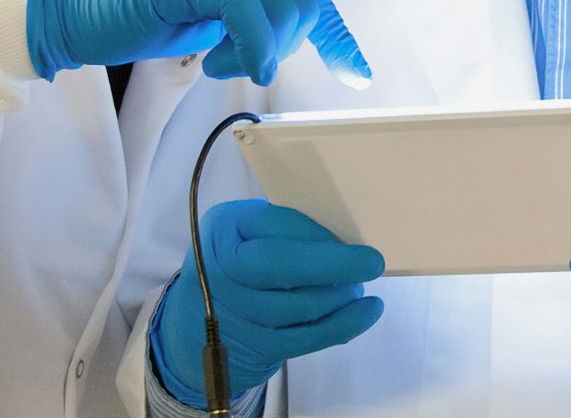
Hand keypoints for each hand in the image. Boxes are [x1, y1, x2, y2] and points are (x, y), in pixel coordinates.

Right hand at [25, 0, 369, 86]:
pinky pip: (251, 18)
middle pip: (304, 5)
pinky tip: (224, 65)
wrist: (70, 7)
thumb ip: (254, 16)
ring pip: (283, 13)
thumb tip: (293, 37)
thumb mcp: (213, 17)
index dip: (336, 35)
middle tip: (234, 63)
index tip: (356, 73)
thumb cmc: (138, 14)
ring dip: (258, 53)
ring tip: (215, 60)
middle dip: (281, 48)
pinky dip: (250, 51)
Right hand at [150, 198, 384, 406]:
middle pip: (278, 266)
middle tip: (372, 262)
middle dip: (331, 265)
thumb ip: (285, 229)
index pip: (272, 224)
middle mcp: (220, 269)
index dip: (314, 233)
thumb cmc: (241, 261)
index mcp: (223, 229)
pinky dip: (342, 325)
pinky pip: (305, 339)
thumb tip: (344, 236)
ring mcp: (234, 312)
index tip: (349, 237)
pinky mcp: (253, 346)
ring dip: (340, 296)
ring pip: (298, 306)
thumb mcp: (249, 232)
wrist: (197, 320)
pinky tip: (366, 312)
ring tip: (358, 286)